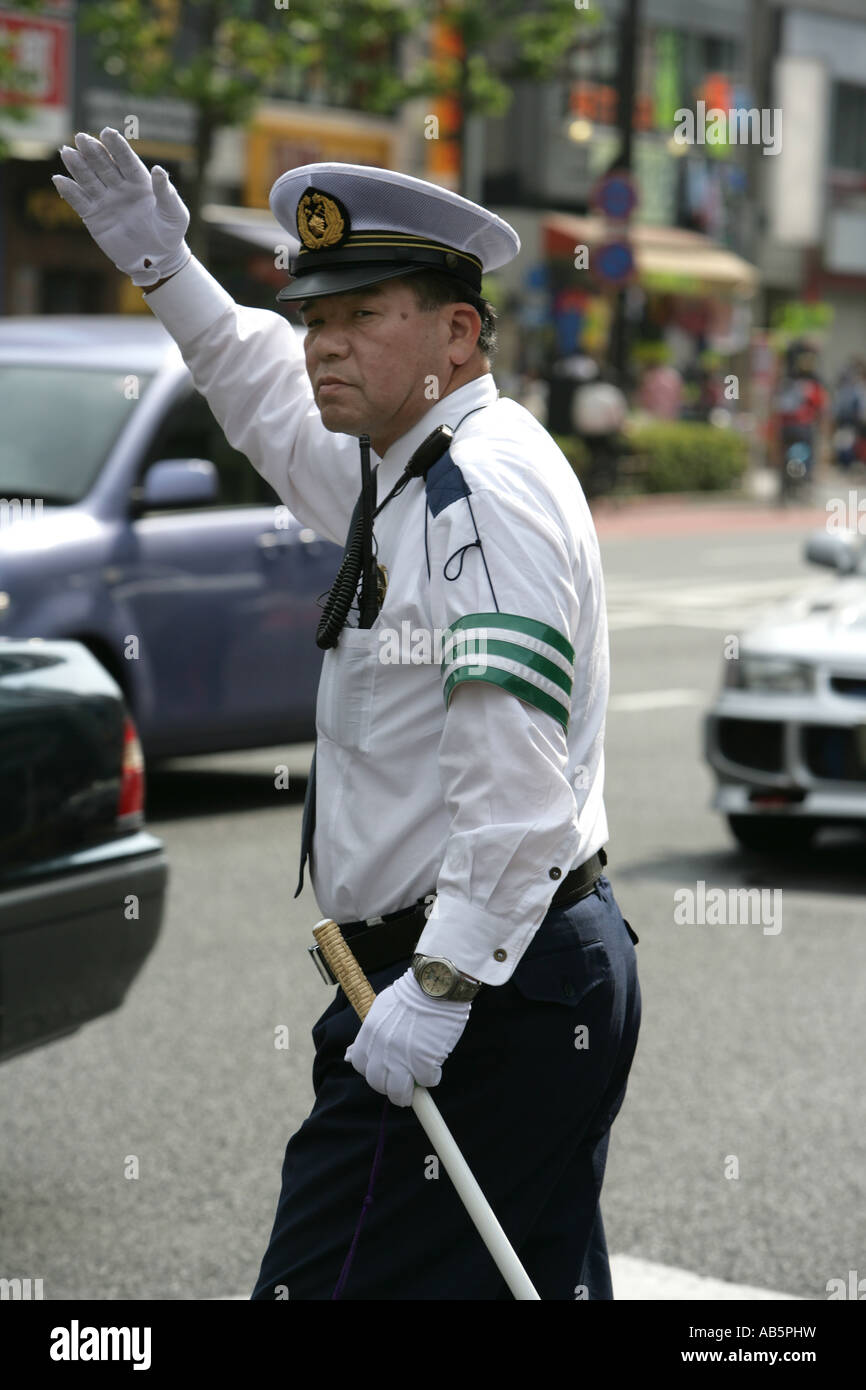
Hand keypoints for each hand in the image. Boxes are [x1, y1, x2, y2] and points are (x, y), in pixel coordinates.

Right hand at [52, 127, 189, 285]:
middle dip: (93, 152)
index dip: (117, 147)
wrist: (157, 260)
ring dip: (78, 166)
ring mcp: (105, 200)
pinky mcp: (94, 216)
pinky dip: (69, 191)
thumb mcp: (175, 214)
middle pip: (104, 166)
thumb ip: (166, 193)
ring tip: (67, 153)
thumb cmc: (170, 234)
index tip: (107, 133)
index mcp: (139, 181)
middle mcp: (120, 187)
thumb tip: (159, 170)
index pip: (126, 160)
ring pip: (89, 179)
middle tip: (81, 138)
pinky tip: (59, 179)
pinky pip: (79, 202)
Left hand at [345, 968, 470, 1106]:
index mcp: (369, 1034)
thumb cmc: (411, 993)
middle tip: (402, 1085)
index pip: (360, 1065)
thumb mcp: (380, 1009)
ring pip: (399, 1092)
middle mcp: (382, 1049)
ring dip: (408, 1094)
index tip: (383, 1071)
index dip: (372, 1071)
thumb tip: (347, 1056)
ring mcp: (403, 1058)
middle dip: (390, 1088)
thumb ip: (366, 1035)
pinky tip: (436, 1066)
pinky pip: (428, 1081)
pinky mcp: (425, 1061)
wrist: (435, 984)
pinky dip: (433, 1077)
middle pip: (378, 1084)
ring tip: (417, 1088)